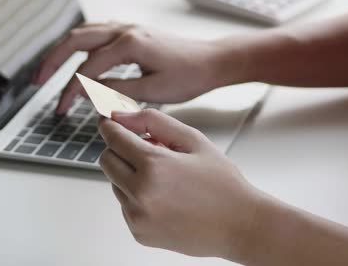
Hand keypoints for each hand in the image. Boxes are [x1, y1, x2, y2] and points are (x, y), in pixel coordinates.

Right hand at [33, 23, 223, 113]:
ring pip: (85, 32)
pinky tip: (77, 55)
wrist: (212, 61)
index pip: (87, 68)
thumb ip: (116, 90)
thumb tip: (85, 92)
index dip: (70, 90)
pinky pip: (98, 31)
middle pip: (76, 40)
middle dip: (52, 61)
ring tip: (48, 70)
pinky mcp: (133, 32)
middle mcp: (126, 30)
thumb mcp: (153, 91)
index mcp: (130, 44)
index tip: (60, 109)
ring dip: (63, 50)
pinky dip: (81, 43)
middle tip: (36, 82)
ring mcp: (129, 28)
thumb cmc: (189, 76)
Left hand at [98, 109, 264, 257]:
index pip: (114, 137)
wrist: (240, 225)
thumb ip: (152, 121)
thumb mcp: (193, 140)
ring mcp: (138, 217)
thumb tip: (121, 115)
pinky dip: (137, 196)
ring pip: (115, 183)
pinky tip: (166, 196)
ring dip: (130, 173)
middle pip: (107, 160)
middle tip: (147, 147)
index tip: (109, 121)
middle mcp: (141, 193)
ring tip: (165, 176)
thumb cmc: (222, 183)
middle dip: (120, 149)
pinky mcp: (140, 233)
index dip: (110, 126)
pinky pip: (125, 205)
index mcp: (154, 165)